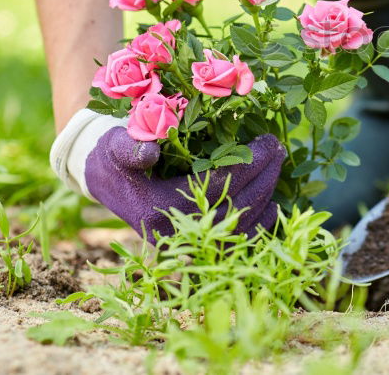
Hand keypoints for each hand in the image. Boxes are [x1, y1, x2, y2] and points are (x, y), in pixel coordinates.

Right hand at [84, 128, 284, 240]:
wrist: (108, 183)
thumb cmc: (116, 158)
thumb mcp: (115, 145)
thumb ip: (128, 146)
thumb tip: (150, 151)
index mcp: (160, 208)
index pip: (218, 185)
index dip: (249, 162)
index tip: (269, 142)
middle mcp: (176, 233)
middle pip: (235, 205)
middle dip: (264, 176)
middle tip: (279, 150)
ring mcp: (188, 244)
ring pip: (241, 225)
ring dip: (266, 196)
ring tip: (278, 168)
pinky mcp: (196, 247)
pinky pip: (236, 243)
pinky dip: (259, 226)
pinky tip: (274, 205)